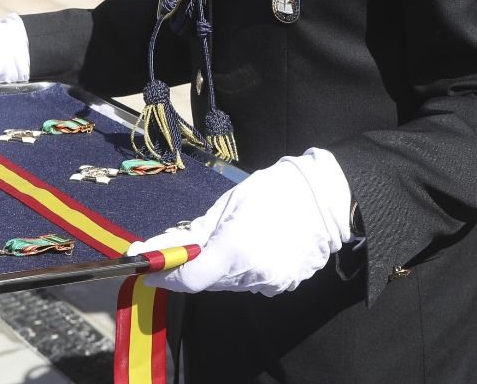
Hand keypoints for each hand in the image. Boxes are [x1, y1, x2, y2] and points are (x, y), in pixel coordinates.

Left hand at [129, 148, 352, 296]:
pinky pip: (252, 282)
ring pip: (228, 283)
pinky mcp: (283, 285)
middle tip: (186, 246)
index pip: (188, 279)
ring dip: (219, 267)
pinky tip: (256, 246)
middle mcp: (250, 274)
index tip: (148, 269)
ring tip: (233, 237)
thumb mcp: (230, 203)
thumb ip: (196, 233)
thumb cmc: (276, 191)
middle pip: (207, 281)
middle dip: (192, 266)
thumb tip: (162, 249)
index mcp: (233, 250)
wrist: (327, 199)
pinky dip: (244, 269)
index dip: (165, 276)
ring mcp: (269, 283)